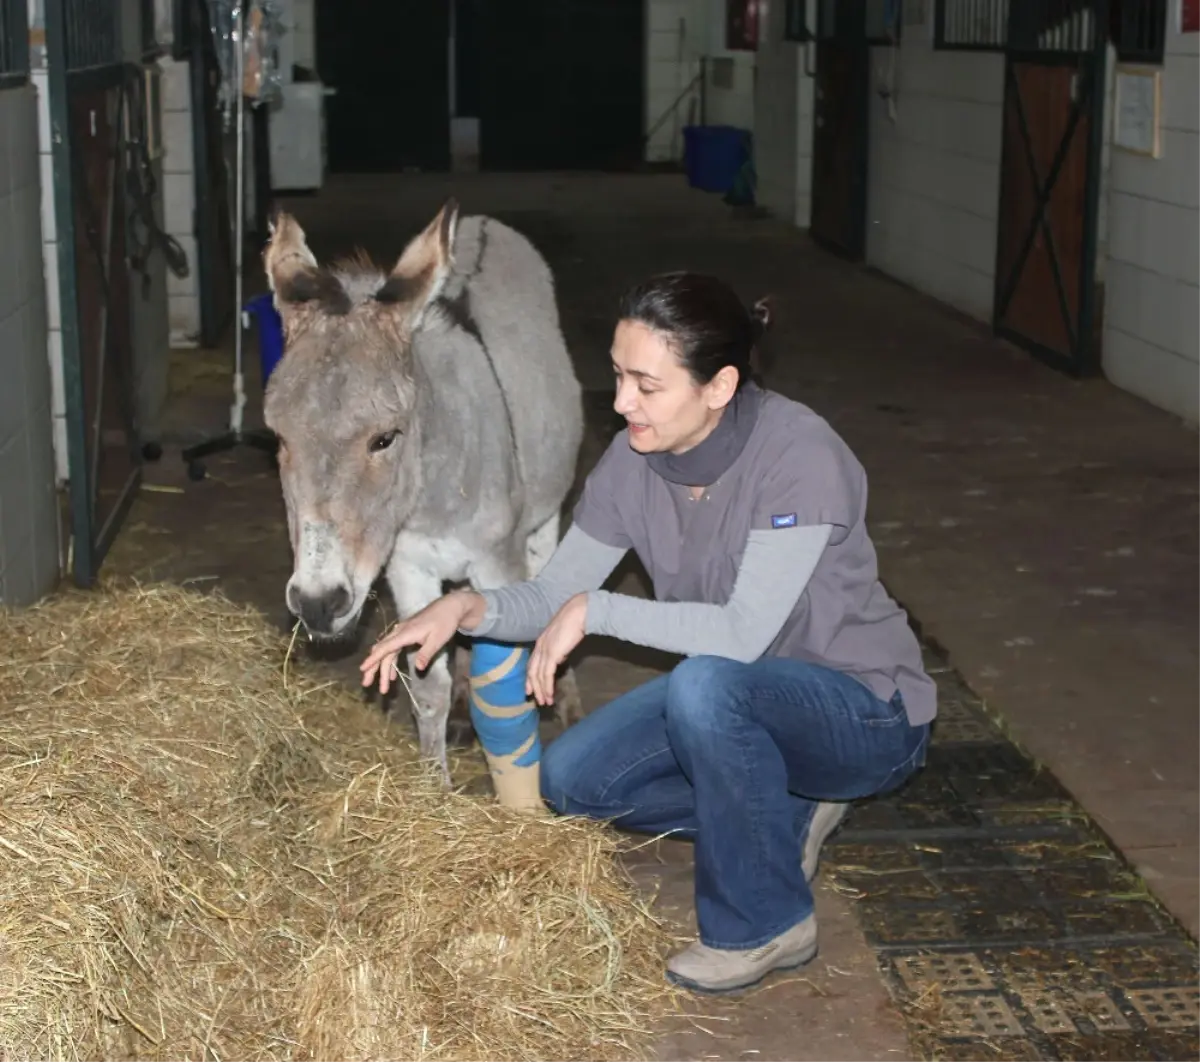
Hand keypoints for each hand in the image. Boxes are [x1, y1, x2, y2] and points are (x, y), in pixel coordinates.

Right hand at [360, 591, 484, 694]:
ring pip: (387, 651)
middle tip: (366, 684)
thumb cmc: (445, 622)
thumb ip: (426, 653)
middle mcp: (400, 631)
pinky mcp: (406, 633)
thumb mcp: (438, 639)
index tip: (363, 668)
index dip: (373, 658)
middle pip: (383, 651)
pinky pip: (394, 649)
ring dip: (383, 668)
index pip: (386, 647)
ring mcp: (402, 631)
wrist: (450, 606)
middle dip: (374, 668)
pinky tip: (393, 674)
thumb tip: (418, 668)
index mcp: (406, 633)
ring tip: (382, 686)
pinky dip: (391, 662)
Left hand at [526, 593, 587, 706]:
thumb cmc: (574, 622)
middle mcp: (539, 647)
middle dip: (534, 687)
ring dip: (542, 690)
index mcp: (541, 642)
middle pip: (532, 672)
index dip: (530, 678)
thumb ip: (559, 648)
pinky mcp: (552, 654)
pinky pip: (547, 675)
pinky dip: (547, 686)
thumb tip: (560, 659)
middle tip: (537, 700)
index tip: (530, 689)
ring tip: (546, 702)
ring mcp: (545, 651)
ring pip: (538, 676)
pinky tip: (550, 694)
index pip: (531, 664)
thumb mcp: (562, 638)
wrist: (579, 613)